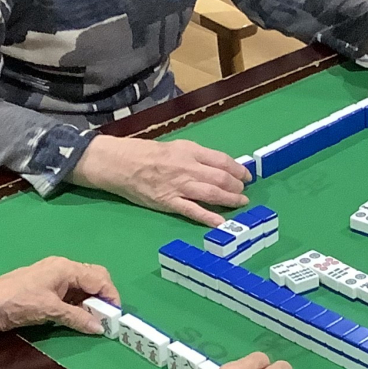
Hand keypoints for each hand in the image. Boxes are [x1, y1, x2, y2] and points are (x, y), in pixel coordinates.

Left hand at [0, 258, 118, 340]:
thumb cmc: (16, 303)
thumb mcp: (49, 311)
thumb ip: (77, 317)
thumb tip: (100, 327)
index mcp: (65, 268)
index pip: (99, 277)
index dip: (111, 296)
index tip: (116, 317)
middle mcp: (62, 268)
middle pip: (93, 278)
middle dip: (103, 297)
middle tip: (105, 318)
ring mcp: (52, 278)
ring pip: (82, 287)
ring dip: (91, 303)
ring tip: (93, 321)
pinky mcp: (45, 289)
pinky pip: (70, 293)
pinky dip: (78, 304)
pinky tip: (77, 317)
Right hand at [74, 134, 250, 227]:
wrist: (120, 164)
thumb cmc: (146, 153)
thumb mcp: (175, 146)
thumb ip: (196, 156)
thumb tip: (218, 166)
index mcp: (190, 151)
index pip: (222, 161)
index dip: (238, 169)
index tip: (246, 176)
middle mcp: (188, 168)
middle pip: (220, 178)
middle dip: (237, 187)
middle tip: (244, 192)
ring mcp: (179, 186)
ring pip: (211, 194)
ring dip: (230, 200)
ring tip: (241, 203)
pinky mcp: (169, 202)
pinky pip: (192, 211)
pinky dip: (208, 217)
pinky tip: (220, 222)